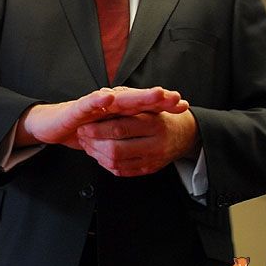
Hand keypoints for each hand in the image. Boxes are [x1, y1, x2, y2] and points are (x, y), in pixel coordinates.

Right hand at [16, 86, 187, 148]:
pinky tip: (108, 98)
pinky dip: (98, 101)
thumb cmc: (83, 128)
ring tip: (155, 94)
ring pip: (119, 99)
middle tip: (175, 98)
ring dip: (137, 96)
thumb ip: (128, 131)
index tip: (183, 106)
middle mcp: (110, 102)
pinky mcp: (78, 109)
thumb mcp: (110, 132)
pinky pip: (88, 104)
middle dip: (158, 98)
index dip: (163, 104)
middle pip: (137, 99)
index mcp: (119, 109)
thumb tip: (153, 136)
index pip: (145, 105)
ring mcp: (95, 104)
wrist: (53, 125)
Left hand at [76, 109, 199, 176]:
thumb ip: (127, 98)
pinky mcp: (148, 169)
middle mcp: (155, 144)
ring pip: (116, 163)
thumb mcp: (149, 103)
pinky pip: (122, 171)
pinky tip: (99, 153)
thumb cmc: (161, 115)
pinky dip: (106, 163)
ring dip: (96, 154)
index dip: (98, 128)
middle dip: (94, 143)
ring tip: (87, 143)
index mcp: (154, 123)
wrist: (184, 135)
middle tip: (82, 134)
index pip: (120, 128)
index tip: (84, 124)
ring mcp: (152, 160)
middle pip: (116, 149)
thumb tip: (104, 94)